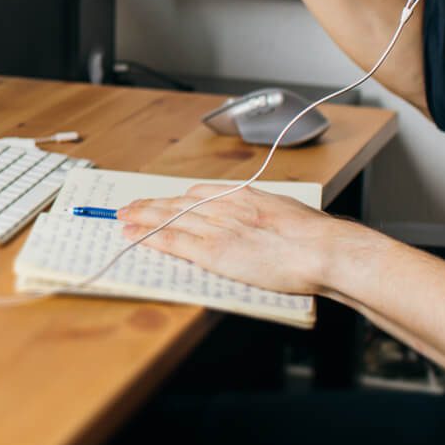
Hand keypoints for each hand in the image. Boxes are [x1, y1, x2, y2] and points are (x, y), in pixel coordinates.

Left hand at [115, 184, 343, 295]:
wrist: (321, 249)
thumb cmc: (314, 236)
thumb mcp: (286, 211)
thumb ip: (267, 212)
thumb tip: (266, 216)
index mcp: (243, 195)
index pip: (199, 194)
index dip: (176, 199)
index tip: (164, 200)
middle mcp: (224, 206)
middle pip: (178, 203)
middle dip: (151, 205)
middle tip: (129, 206)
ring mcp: (217, 228)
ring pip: (169, 218)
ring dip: (142, 217)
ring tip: (123, 217)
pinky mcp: (213, 251)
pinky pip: (174, 241)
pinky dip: (150, 237)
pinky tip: (134, 235)